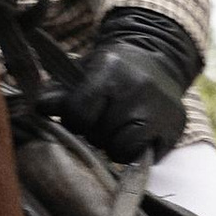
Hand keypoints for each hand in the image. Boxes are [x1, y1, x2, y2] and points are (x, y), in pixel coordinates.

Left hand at [62, 14, 193, 165]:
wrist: (159, 59)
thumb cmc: (113, 69)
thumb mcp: (84, 71)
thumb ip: (59, 92)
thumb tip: (40, 108)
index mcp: (111, 68)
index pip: (78, 113)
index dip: (75, 118)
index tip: (81, 113)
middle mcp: (138, 87)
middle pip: (98, 134)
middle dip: (95, 130)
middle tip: (103, 117)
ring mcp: (160, 109)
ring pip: (119, 150)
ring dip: (113, 144)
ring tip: (118, 126)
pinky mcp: (175, 126)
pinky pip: (141, 156)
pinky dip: (132, 150)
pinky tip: (134, 134)